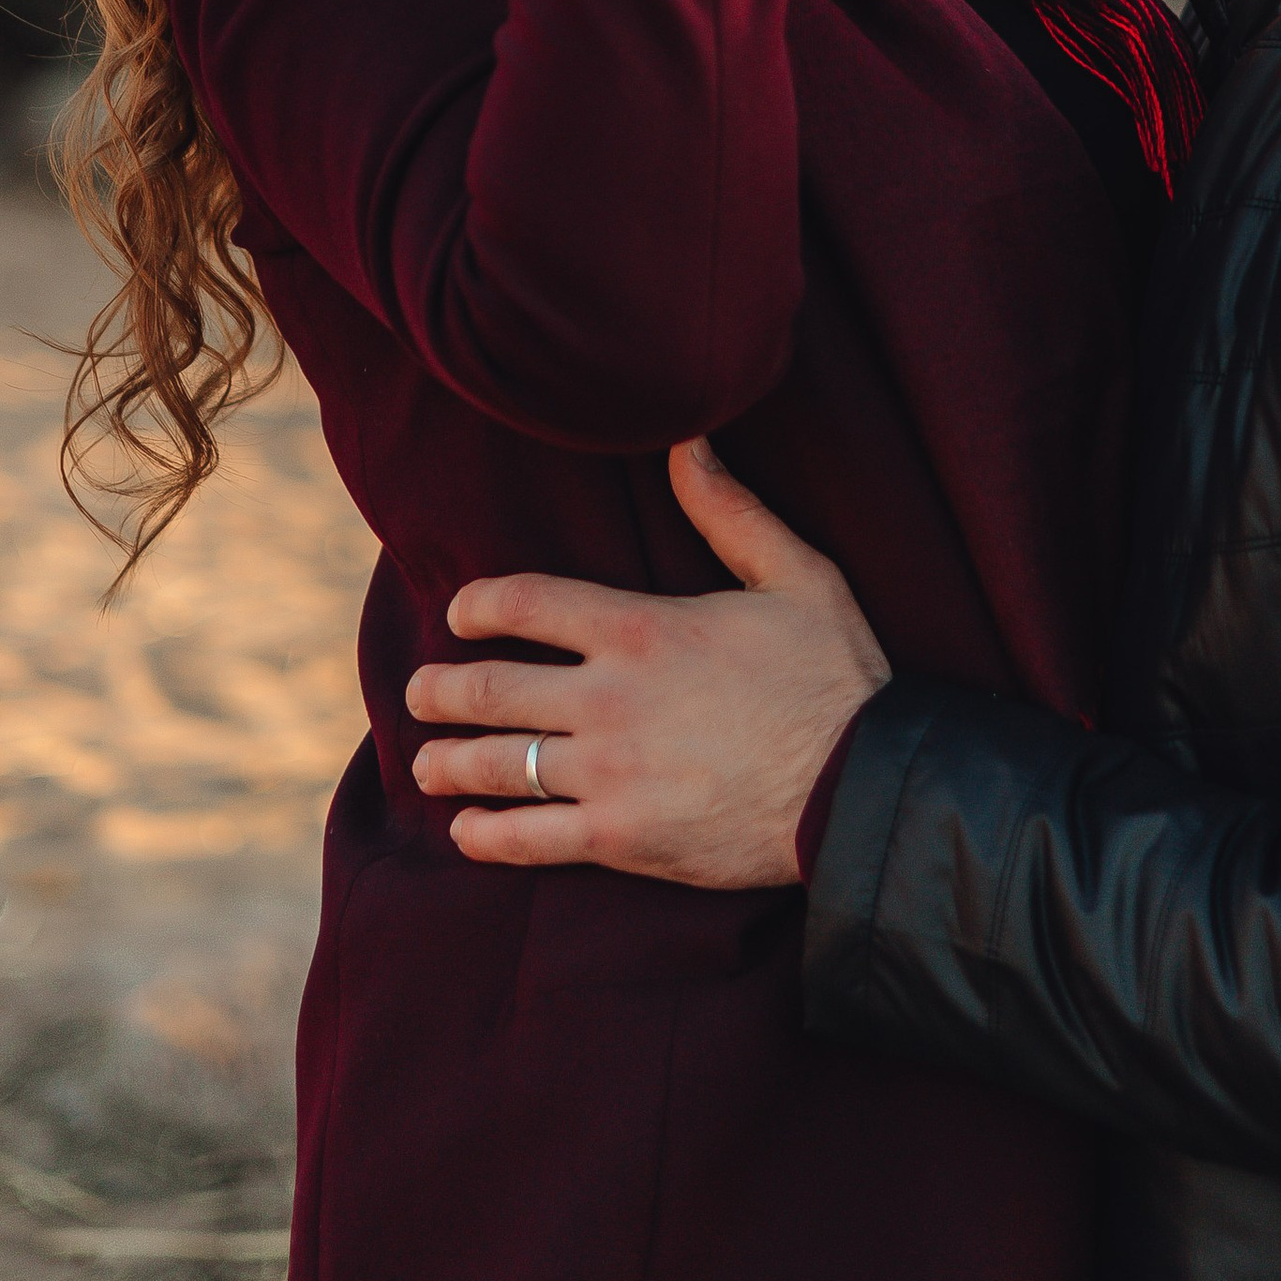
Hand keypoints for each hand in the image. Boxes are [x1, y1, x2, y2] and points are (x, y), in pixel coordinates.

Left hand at [405, 439, 889, 887]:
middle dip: (440, 690)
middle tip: (418, 693)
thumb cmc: (836, 678)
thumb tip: (690, 440)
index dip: (477, 605)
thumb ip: (730, 511)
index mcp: (641, 628)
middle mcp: (610, 697)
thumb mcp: (796, 576)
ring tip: (427, 761)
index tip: (458, 614)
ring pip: (497, 764)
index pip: (525, 603)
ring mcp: (609, 773)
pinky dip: (486, 835)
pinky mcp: (620, 840)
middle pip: (491, 688)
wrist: (862, 791)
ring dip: (447, 761)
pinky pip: (528, 838)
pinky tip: (468, 831)